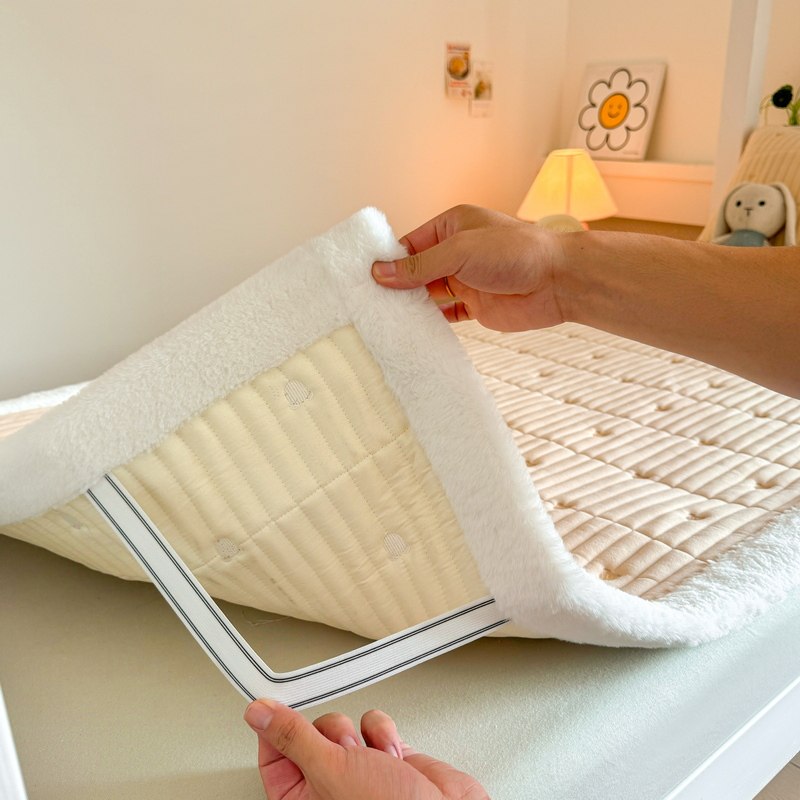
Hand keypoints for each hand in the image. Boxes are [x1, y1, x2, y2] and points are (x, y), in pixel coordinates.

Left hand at [244, 699, 488, 799]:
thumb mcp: (330, 771)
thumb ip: (294, 738)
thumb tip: (259, 714)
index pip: (272, 757)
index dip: (273, 728)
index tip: (273, 702)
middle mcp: (328, 788)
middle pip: (310, 735)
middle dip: (331, 733)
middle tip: (343, 748)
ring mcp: (359, 772)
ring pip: (344, 726)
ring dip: (361, 735)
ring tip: (375, 759)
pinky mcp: (386, 757)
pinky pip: (373, 725)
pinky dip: (384, 734)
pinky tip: (394, 756)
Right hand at [372, 204, 566, 331]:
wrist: (558, 281)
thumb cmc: (516, 252)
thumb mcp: (460, 252)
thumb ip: (419, 266)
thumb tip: (381, 273)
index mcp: (452, 227)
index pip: (410, 244)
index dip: (388, 260)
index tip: (365, 278)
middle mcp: (457, 252)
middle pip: (416, 270)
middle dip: (396, 285)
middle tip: (368, 302)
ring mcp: (466, 280)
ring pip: (428, 294)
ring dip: (411, 305)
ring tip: (383, 318)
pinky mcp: (476, 306)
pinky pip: (446, 315)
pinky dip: (431, 322)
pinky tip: (412, 329)